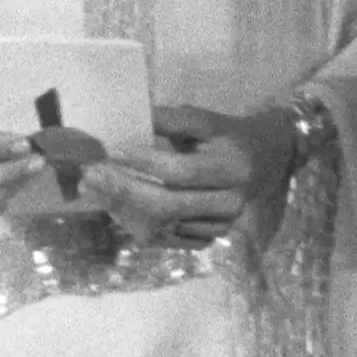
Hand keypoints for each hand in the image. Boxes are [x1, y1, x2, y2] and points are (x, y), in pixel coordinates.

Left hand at [102, 101, 298, 248]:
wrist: (266, 160)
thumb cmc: (228, 135)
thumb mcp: (205, 120)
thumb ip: (170, 120)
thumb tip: (128, 117)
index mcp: (232, 168)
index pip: (180, 171)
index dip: (143, 162)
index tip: (110, 151)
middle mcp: (230, 203)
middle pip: (169, 205)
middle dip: (124, 190)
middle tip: (90, 176)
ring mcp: (221, 226)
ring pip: (164, 226)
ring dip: (123, 209)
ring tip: (93, 191)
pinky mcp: (211, 239)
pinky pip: (167, 239)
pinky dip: (137, 225)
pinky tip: (114, 207)